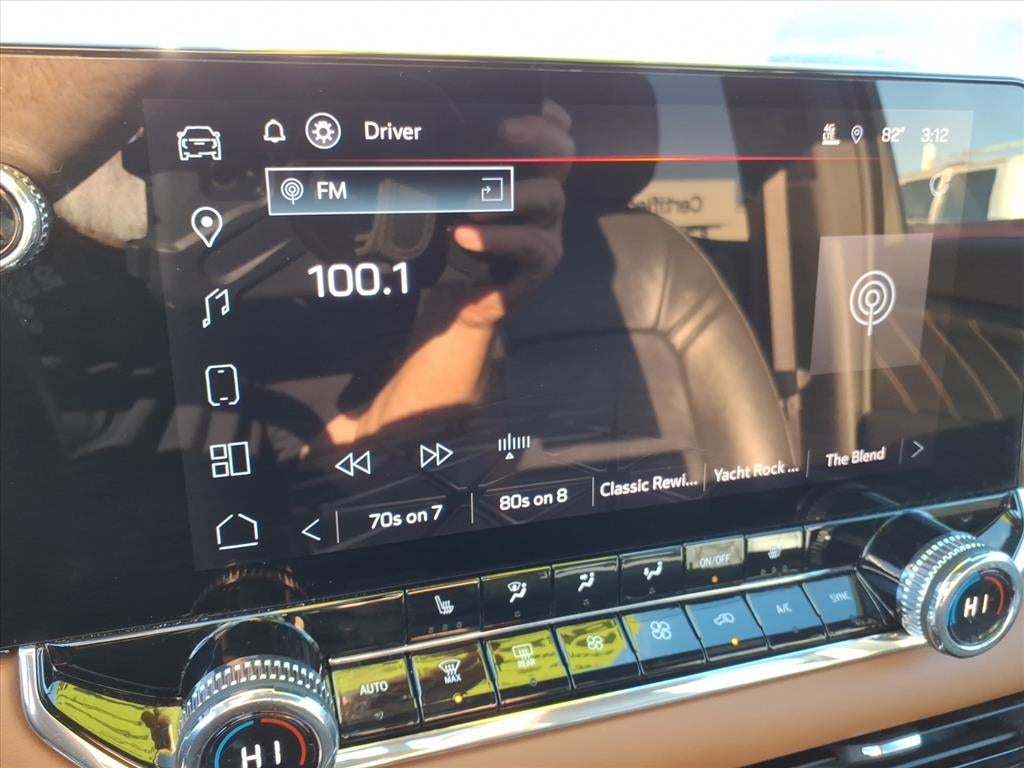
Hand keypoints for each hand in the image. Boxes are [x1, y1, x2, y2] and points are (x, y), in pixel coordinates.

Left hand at [450, 99, 572, 328]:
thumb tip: (423, 135)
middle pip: (561, 154)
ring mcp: (548, 228)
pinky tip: (465, 236)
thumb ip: (455, 172)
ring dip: (507, 196)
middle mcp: (544, 195)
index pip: (552, 134)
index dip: (545, 117)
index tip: (513, 108)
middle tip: (503, 132)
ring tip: (471, 205)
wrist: (458, 300)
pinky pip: (530, 242)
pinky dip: (496, 238)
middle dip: (537, 136)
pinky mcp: (544, 260)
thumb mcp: (453, 201)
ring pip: (549, 196)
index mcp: (526, 174)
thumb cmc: (453, 243)